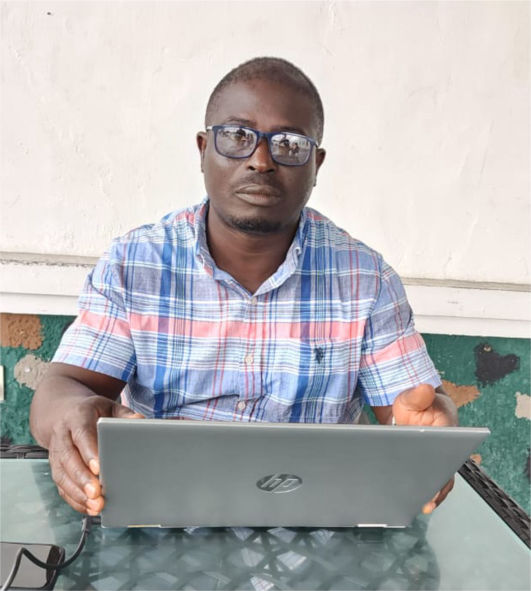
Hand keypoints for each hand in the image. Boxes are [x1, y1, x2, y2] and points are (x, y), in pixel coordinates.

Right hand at [48, 395, 143, 514]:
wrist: (64, 413)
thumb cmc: (93, 413)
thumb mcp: (110, 406)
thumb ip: (125, 414)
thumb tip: (140, 421)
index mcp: (77, 417)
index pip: (81, 435)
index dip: (89, 452)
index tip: (99, 468)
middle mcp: (62, 435)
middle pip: (69, 458)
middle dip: (82, 478)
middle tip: (96, 492)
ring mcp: (56, 453)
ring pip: (62, 475)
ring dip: (78, 492)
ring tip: (95, 505)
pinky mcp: (56, 468)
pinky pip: (61, 486)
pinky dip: (74, 499)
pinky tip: (88, 507)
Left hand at [392, 383, 457, 513]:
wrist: (412, 407)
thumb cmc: (417, 402)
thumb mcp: (414, 396)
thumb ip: (418, 395)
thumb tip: (425, 388)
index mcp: (446, 432)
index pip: (449, 454)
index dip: (443, 470)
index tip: (436, 484)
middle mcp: (443, 450)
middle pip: (442, 473)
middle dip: (434, 488)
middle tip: (424, 501)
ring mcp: (432, 459)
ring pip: (432, 480)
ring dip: (424, 493)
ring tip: (412, 504)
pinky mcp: (420, 465)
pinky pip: (420, 481)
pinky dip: (415, 491)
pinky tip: (402, 500)